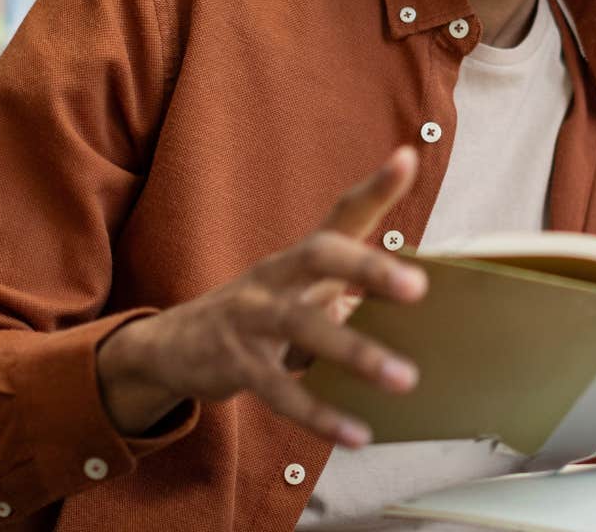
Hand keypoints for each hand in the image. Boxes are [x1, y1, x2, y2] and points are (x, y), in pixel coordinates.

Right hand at [96, 147, 426, 447]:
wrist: (172, 346)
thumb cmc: (259, 313)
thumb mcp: (299, 289)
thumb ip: (351, 286)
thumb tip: (422, 291)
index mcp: (298, 257)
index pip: (340, 214)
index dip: (374, 188)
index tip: (406, 160)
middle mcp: (275, 276)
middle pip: (319, 255)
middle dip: (368, 268)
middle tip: (417, 288)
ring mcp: (251, 318)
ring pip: (303, 327)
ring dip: (356, 353)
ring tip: (403, 378)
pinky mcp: (235, 364)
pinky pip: (280, 393)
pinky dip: (320, 416)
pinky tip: (356, 434)